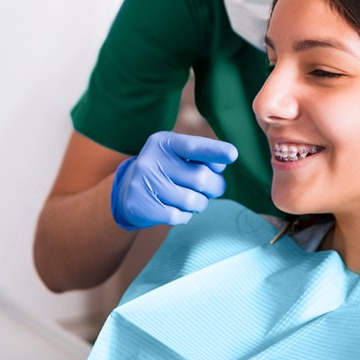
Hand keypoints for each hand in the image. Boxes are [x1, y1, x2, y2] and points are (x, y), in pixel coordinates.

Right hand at [110, 131, 237, 229]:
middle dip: (215, 187)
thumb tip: (222, 163)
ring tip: (192, 199)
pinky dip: (185, 216)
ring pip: (192, 201)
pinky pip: (178, 216)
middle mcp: (151, 159)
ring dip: (200, 204)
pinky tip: (176, 208)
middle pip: (201, 178)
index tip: (232, 154)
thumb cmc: (166, 172)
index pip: (194, 146)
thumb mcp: (179, 157)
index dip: (215, 151)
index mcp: (164, 142)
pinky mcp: (140, 205)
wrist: (127, 193)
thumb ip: (201, 157)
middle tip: (213, 189)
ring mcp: (143, 183)